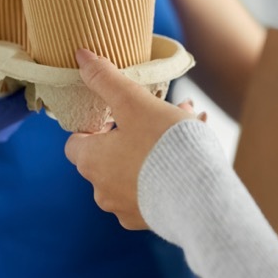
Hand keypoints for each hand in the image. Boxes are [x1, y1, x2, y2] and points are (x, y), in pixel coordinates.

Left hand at [64, 49, 200, 229]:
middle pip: (109, 156)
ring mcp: (125, 209)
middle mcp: (101, 190)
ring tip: (187, 130)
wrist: (200, 196)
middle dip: (133, 134)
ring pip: (134, 172)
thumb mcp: (134, 103)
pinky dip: (165, 174)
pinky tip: (192, 158)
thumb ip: (106, 79)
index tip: (117, 116)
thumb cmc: (164, 146)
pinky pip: (153, 191)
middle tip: (161, 116)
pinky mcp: (149, 220)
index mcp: (91, 161)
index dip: (95, 126)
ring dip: (153, 152)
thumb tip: (81, 56)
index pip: (77, 142)